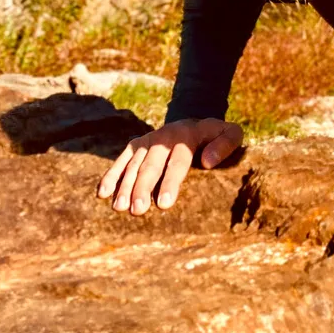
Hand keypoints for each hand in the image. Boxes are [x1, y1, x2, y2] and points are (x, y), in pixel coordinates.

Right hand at [97, 117, 243, 214]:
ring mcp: (148, 140)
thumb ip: (226, 144)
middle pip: (152, 164)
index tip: (163, 204)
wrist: (195, 122)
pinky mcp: (136, 145)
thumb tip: (208, 162)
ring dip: (124, 185)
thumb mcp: (231, 134)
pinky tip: (102, 194)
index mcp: (188, 134)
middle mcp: (165, 136)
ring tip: (119, 208)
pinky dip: (111, 176)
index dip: (170, 182)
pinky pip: (121, 160)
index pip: (178, 160)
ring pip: (134, 164)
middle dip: (143, 188)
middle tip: (137, 211)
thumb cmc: (217, 137)